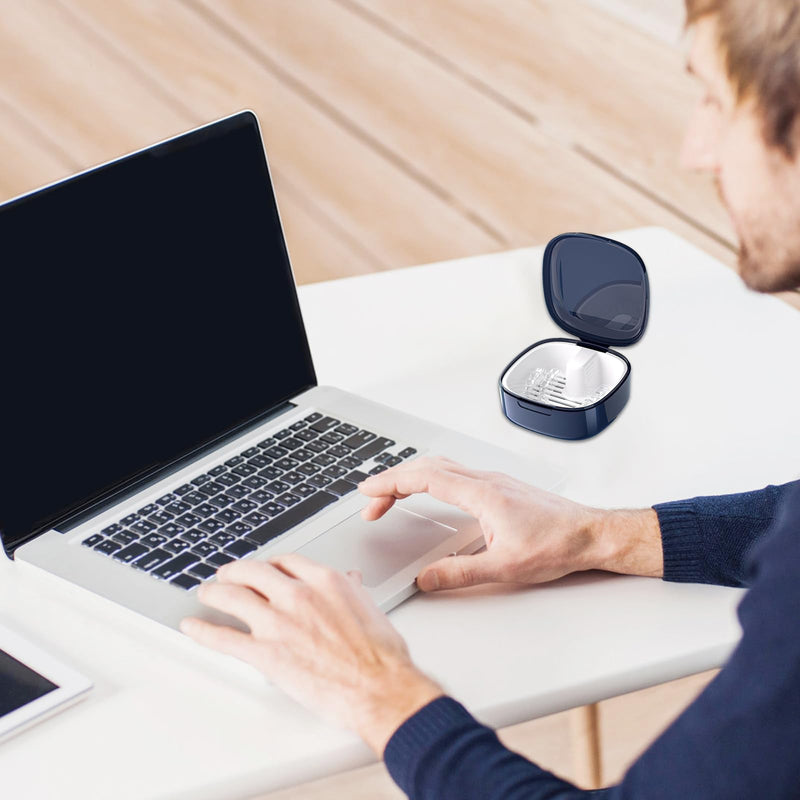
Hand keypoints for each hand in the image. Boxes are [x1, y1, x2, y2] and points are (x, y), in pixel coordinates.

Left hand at [180, 555, 442, 754]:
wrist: (379, 687)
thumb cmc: (380, 654)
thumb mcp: (369, 608)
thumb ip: (352, 591)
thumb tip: (350, 581)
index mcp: (324, 581)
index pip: (285, 561)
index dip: (269, 564)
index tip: (264, 569)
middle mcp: (297, 595)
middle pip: (252, 571)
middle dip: (235, 571)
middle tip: (226, 575)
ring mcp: (278, 623)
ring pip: (232, 596)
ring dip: (213, 593)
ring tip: (206, 593)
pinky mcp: (265, 653)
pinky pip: (224, 638)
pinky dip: (202, 630)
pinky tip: (192, 626)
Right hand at [359, 456, 662, 590]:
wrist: (592, 534)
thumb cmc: (558, 545)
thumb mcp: (506, 567)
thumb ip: (461, 573)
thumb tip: (426, 578)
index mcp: (481, 494)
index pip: (424, 478)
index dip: (391, 483)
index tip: (368, 492)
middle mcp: (485, 481)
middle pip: (427, 467)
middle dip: (393, 481)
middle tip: (371, 502)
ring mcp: (492, 481)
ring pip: (441, 466)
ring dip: (411, 477)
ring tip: (391, 496)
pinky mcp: (499, 487)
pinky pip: (454, 473)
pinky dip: (429, 479)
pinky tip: (429, 493)